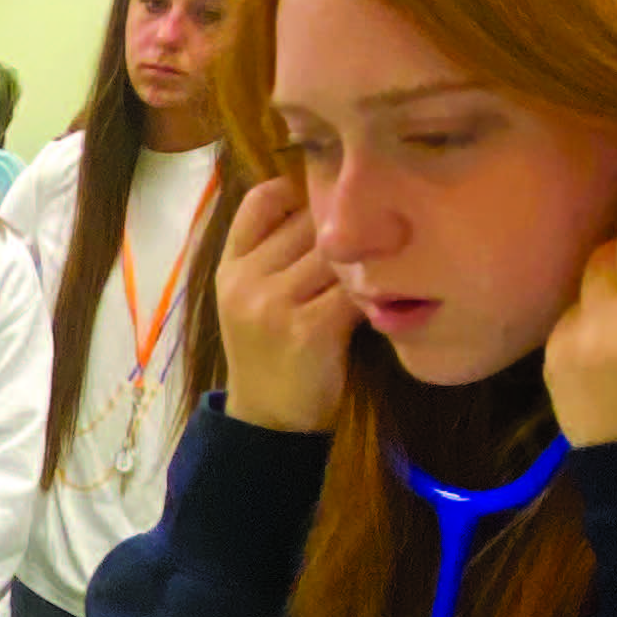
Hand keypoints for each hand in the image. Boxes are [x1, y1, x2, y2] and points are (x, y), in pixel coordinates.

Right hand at [217, 175, 359, 434]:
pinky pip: (355, 288)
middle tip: (377, 235)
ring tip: (386, 265)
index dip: (300, 192)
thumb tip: (332, 200)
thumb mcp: (252, 299)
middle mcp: (245, 281)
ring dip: (367, 257)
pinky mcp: (309, 330)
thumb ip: (274, 253)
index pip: (263, 198)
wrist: (267, 424)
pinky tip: (385, 298)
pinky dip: (376, 290)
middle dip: (346, 227)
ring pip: (336, 251)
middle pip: (310, 221)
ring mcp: (273, 305)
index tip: (330, 210)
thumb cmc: (271, 354)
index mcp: (230, 267)